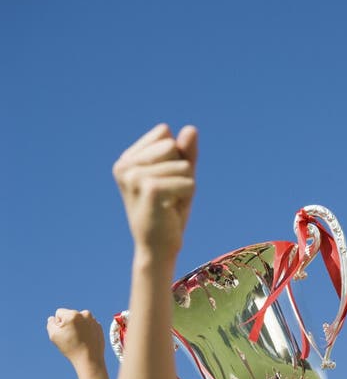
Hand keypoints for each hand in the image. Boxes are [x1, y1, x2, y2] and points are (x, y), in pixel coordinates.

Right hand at [47, 308, 105, 368]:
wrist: (89, 359)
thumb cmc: (70, 347)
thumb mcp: (54, 335)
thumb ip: (50, 323)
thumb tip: (53, 318)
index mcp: (73, 314)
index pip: (59, 313)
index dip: (58, 323)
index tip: (63, 333)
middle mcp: (85, 314)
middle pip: (70, 315)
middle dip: (69, 324)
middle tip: (71, 337)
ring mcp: (93, 320)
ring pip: (80, 320)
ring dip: (78, 326)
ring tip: (79, 339)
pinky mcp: (99, 327)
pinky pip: (88, 325)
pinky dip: (86, 331)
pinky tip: (86, 340)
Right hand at [112, 123, 197, 260]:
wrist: (158, 250)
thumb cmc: (168, 214)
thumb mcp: (179, 177)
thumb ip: (185, 153)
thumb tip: (191, 128)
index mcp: (126, 159)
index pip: (164, 133)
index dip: (173, 157)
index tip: (163, 183)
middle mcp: (124, 165)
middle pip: (173, 146)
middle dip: (181, 171)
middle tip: (168, 196)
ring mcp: (134, 176)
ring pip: (183, 166)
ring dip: (184, 187)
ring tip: (169, 205)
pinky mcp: (150, 189)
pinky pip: (188, 181)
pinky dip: (187, 196)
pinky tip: (171, 211)